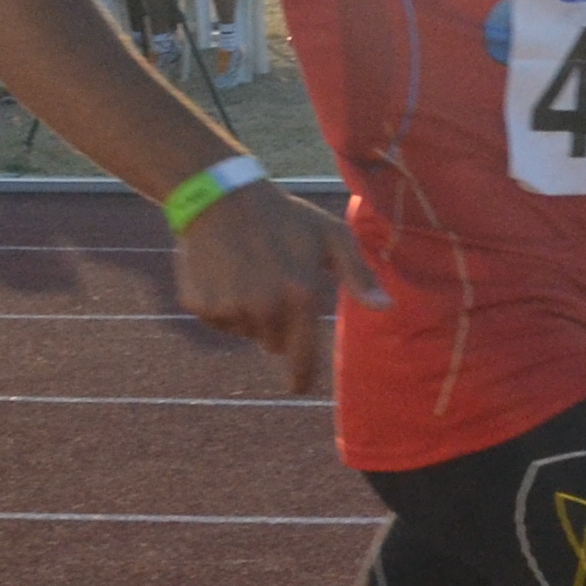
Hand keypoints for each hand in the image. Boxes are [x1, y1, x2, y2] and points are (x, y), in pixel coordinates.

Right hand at [171, 182, 379, 395]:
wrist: (222, 197)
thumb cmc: (287, 217)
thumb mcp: (332, 236)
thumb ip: (359, 275)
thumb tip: (386, 308)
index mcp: (299, 295)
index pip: (301, 356)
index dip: (300, 377)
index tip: (297, 387)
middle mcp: (263, 307)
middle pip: (273, 344)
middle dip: (278, 324)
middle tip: (274, 284)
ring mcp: (228, 307)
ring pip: (245, 331)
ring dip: (250, 313)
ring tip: (249, 272)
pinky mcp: (199, 304)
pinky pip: (216, 320)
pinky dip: (220, 304)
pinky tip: (224, 272)